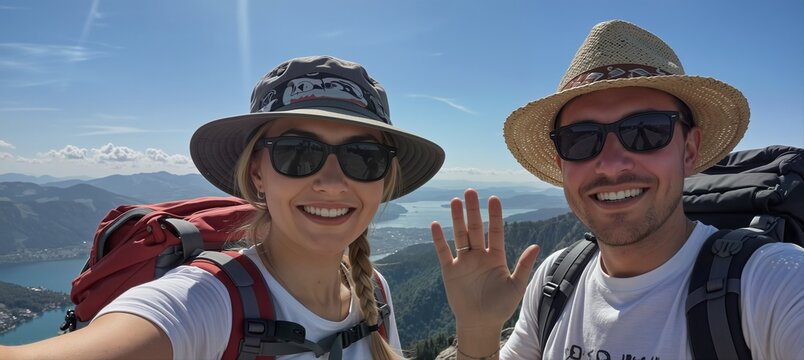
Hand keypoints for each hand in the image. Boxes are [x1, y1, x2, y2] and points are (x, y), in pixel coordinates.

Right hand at [431, 188, 539, 331]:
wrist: (481, 323)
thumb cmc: (501, 306)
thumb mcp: (516, 286)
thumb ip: (524, 266)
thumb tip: (536, 246)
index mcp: (496, 257)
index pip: (495, 231)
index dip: (494, 215)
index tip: (493, 198)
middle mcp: (479, 255)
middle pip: (475, 228)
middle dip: (473, 210)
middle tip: (470, 192)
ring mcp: (464, 262)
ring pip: (460, 235)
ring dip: (457, 219)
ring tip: (455, 201)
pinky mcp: (450, 271)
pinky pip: (443, 252)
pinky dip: (439, 239)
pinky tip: (436, 225)